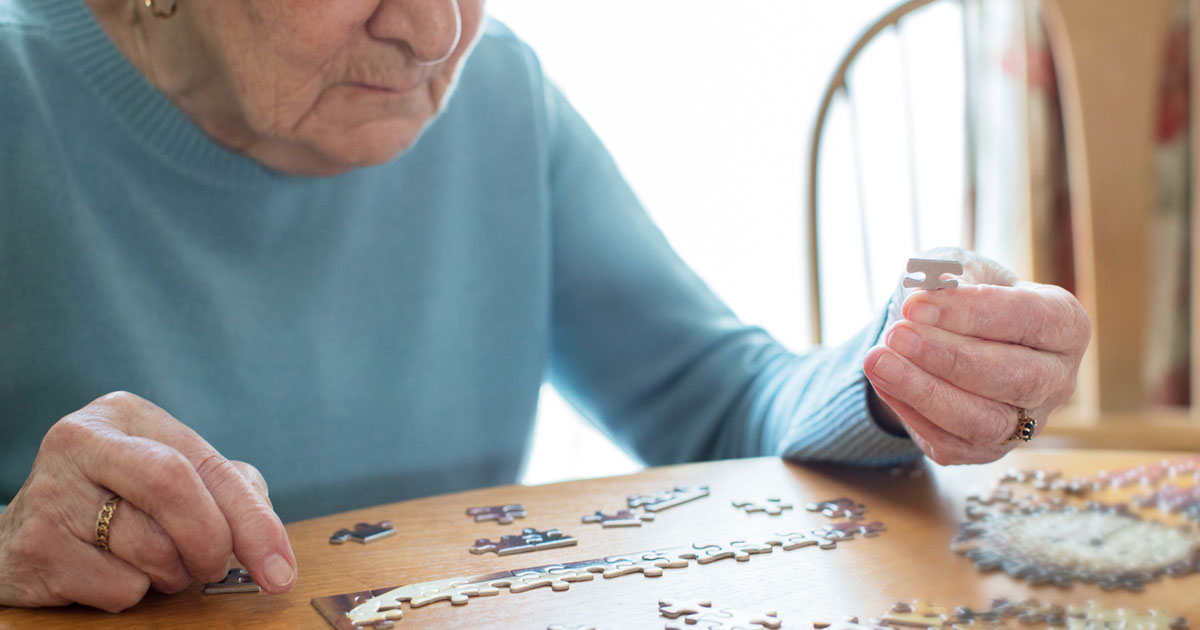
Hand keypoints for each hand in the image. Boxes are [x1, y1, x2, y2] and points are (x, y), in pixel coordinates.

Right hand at [0, 392, 296, 610]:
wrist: (29, 532)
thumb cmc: (116, 501)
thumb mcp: (171, 474)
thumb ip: (227, 489)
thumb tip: (271, 540)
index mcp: (125, 415)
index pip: (204, 466)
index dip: (253, 520)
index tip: (281, 567)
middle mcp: (81, 443)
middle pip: (174, 491)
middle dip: (212, 542)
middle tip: (214, 567)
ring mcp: (50, 494)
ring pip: (151, 550)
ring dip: (172, 574)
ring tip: (154, 563)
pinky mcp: (33, 548)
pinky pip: (119, 587)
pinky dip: (132, 594)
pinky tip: (111, 573)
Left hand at [862, 247, 1089, 464]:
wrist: (945, 334)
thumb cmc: (961, 295)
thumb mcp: (956, 268)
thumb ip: (947, 274)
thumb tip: (930, 286)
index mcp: (1065, 324)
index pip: (1031, 319)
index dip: (973, 313)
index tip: (916, 304)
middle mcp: (1057, 379)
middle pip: (1017, 378)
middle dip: (950, 358)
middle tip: (896, 334)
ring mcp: (1027, 422)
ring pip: (986, 422)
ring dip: (926, 392)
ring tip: (878, 361)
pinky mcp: (988, 450)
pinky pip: (951, 443)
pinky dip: (912, 412)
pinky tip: (882, 381)